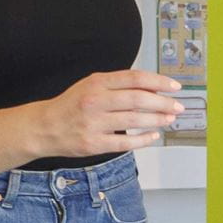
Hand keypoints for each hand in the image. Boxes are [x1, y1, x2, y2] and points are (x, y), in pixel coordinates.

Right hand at [40, 69, 184, 156]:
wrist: (45, 127)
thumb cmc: (72, 105)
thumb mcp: (91, 85)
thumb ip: (118, 85)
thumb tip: (152, 88)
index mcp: (97, 83)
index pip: (134, 78)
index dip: (158, 82)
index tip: (174, 87)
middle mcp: (95, 101)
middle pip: (138, 99)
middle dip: (163, 103)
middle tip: (177, 106)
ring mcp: (94, 123)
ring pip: (134, 120)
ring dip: (156, 120)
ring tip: (169, 119)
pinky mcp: (94, 144)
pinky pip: (125, 142)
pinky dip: (143, 139)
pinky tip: (153, 136)